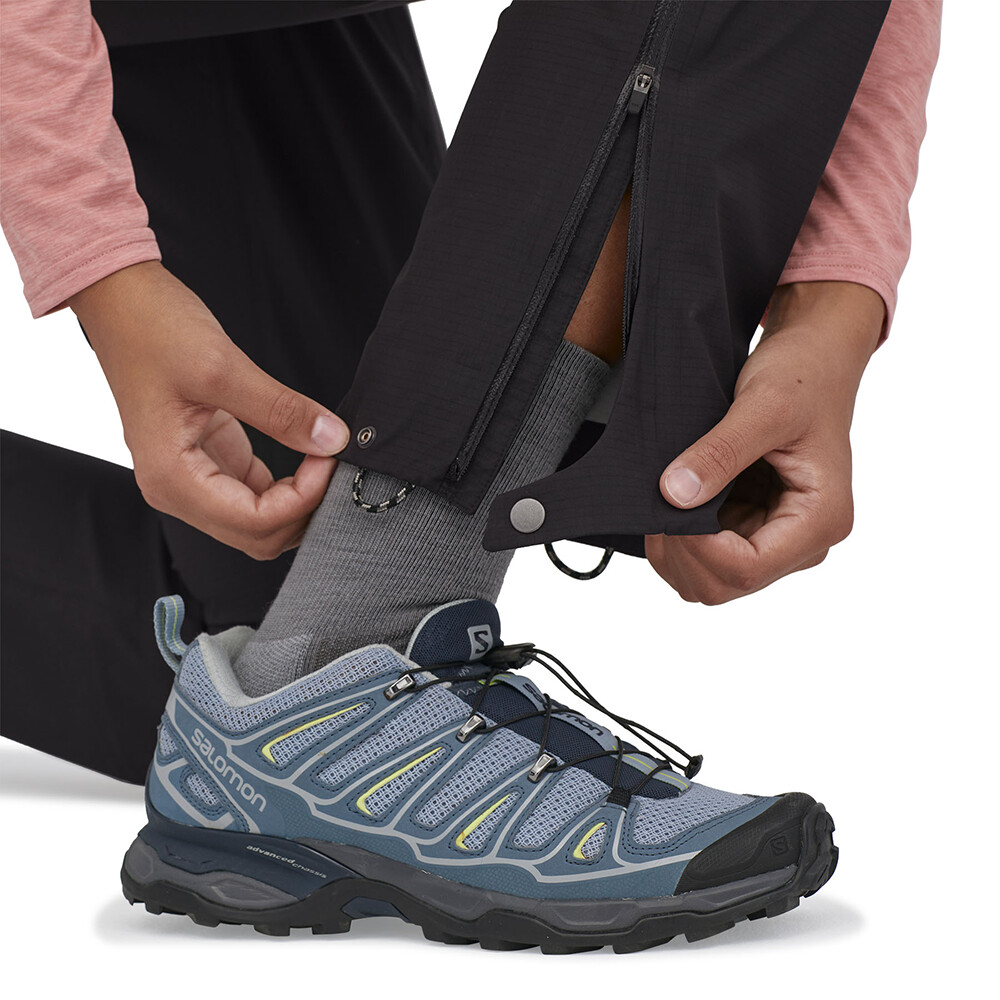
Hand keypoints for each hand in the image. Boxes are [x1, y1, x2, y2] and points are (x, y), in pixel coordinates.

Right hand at [69, 261, 348, 558]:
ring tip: (324, 459)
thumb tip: (332, 440)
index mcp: (171, 477)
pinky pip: (257, 496)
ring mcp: (194, 478)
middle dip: (304, 509)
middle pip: (258, 536)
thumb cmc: (152, 329)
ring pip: (260, 523)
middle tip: (333, 462)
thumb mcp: (223, 367)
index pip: (254, 522)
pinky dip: (288, 487)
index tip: (329, 458)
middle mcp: (177, 490)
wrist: (121, 302)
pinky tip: (309, 456)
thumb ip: (281, 410)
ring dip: (298, 502)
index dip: (303, 499)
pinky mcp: (211, 461)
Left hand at [645, 281, 884, 603]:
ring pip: (709, 578)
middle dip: (681, 550)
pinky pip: (704, 554)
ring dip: (675, 546)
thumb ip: (721, 452)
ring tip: (664, 495)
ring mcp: (776, 539)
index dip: (697, 546)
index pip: (746, 569)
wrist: (812, 357)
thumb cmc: (802, 375)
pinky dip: (679, 535)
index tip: (670, 500)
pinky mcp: (752, 528)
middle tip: (657, 499)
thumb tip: (675, 495)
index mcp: (821, 520)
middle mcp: (803, 542)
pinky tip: (674, 497)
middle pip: (724, 584)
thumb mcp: (764, 405)